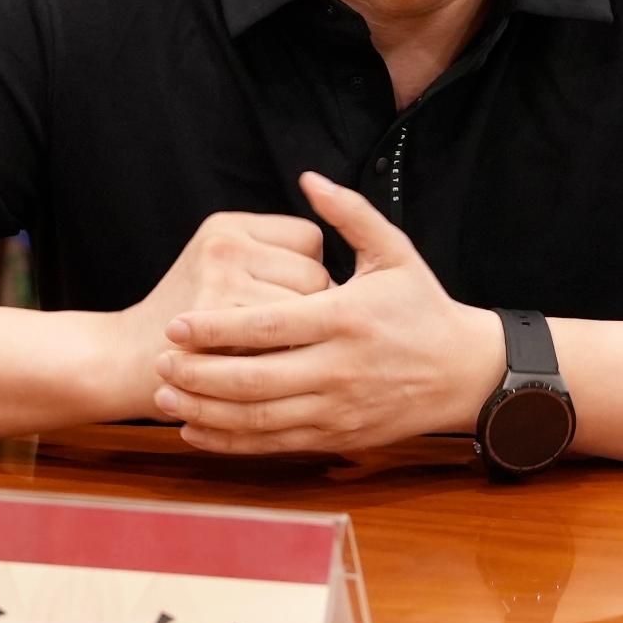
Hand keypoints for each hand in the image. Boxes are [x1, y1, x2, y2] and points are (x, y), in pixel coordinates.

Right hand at [110, 211, 331, 416]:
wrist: (119, 359)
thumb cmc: (183, 325)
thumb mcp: (218, 269)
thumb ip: (268, 261)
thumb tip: (341, 283)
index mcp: (229, 225)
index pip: (309, 238)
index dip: (309, 275)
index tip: (291, 303)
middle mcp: (225, 241)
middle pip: (314, 273)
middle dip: (311, 311)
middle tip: (290, 338)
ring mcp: (218, 275)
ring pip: (304, 307)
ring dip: (301, 339)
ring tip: (275, 355)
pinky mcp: (214, 315)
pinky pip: (281, 339)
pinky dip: (281, 360)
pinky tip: (262, 372)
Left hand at [151, 172, 504, 453]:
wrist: (463, 373)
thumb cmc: (423, 306)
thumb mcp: (394, 251)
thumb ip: (349, 213)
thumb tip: (307, 177)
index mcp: (345, 318)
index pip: (268, 326)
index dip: (217, 328)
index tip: (177, 323)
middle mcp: (338, 368)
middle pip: (254, 378)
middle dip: (199, 374)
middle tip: (159, 361)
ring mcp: (336, 408)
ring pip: (258, 418)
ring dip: (206, 411)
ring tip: (165, 396)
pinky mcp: (336, 436)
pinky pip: (273, 444)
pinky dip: (231, 441)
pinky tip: (197, 429)